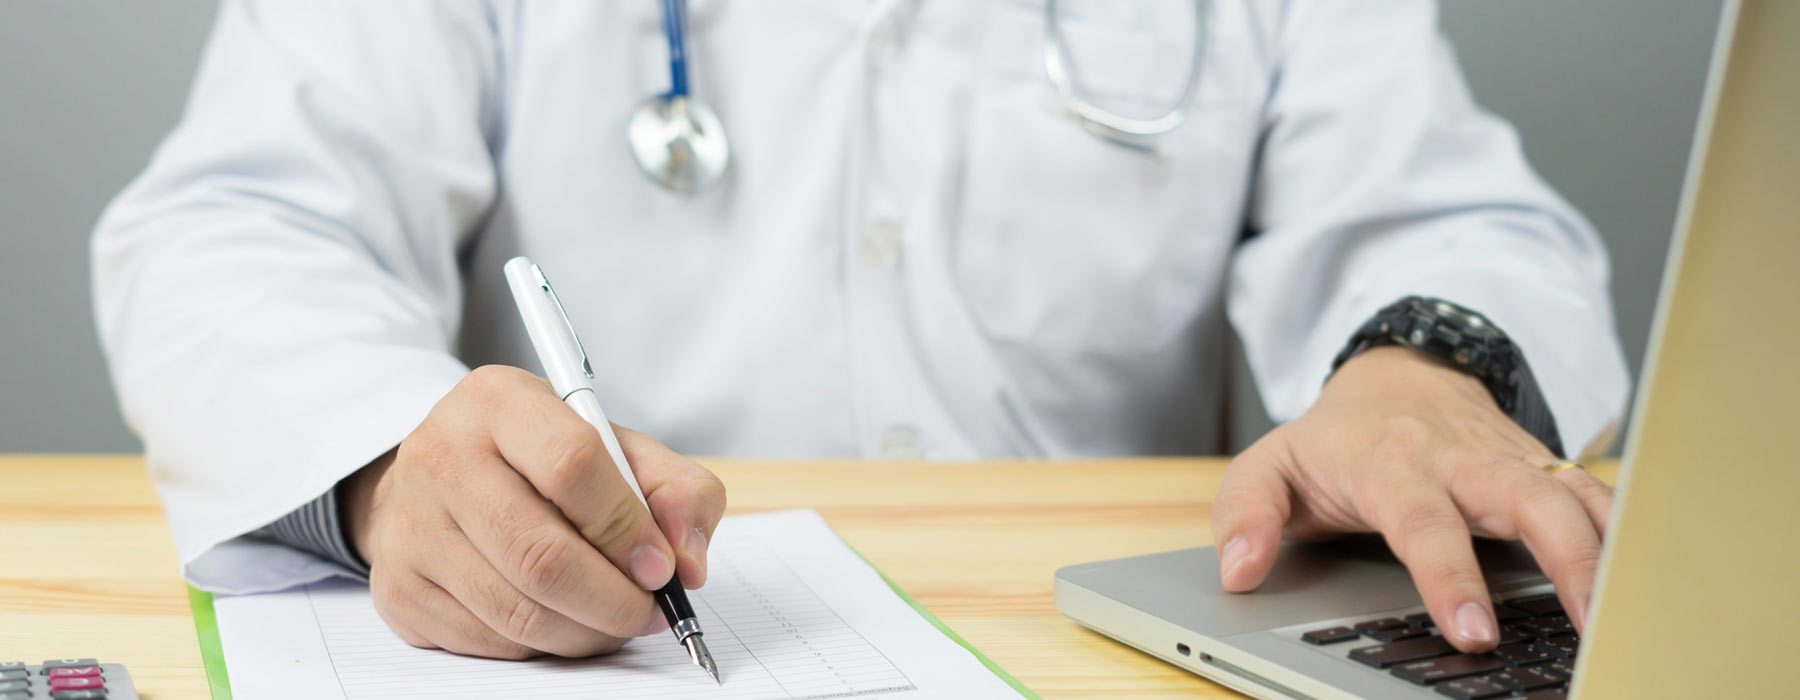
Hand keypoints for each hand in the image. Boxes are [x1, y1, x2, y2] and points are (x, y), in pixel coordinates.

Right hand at [342, 365, 726, 658]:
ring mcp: (410, 526)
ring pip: (516, 610)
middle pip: (540, 554)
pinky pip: (487, 641)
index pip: (571, 464)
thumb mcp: (619, 450)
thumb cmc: (544, 463)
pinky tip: (564, 624)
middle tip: (647, 612)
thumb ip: (676, 491)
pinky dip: (541, 646)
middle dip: (612, 600)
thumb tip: (687, 562)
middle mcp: (441, 456)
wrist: (445, 478)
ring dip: (585, 632)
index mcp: (499, 401)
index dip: (626, 527)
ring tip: (614, 621)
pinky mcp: (398, 587)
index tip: (660, 565)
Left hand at [1210, 348, 1613, 652]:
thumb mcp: (1269, 465)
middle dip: (1564, 561)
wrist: (1399, 374)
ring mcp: (1511, 462)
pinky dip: (1630, 534)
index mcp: (1392, 464)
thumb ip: (1245, 515)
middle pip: (1529, 500)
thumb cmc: (1334, 438)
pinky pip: (1599, 496)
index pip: (1424, 522)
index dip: (1450, 576)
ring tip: (1629, 618)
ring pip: (1577, 496)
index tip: (1472, 631)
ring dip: (1611, 553)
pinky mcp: (1546, 468)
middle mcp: (1462, 459)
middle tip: (1586, 626)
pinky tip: (1647, 581)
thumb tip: (1240, 572)